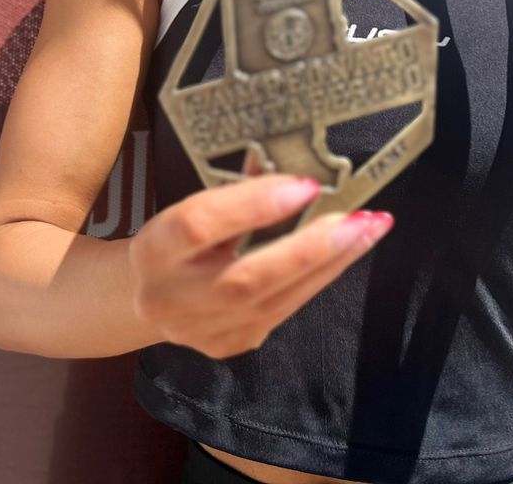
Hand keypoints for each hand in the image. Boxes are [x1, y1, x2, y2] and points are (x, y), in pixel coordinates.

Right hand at [128, 174, 392, 358]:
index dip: (252, 205)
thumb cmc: (174, 240)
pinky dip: (318, 279)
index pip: (200, 226)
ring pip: (276, 301)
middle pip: (247, 277)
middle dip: (312, 247)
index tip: (305, 185)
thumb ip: (236, 189)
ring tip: (369, 230)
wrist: (143, 299)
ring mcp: (203, 331)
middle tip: (360, 218)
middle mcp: (172, 299)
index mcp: (153, 251)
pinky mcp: (230, 346)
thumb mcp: (189, 206)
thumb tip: (294, 165)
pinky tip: (345, 253)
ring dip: (332, 262)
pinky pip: (283, 311)